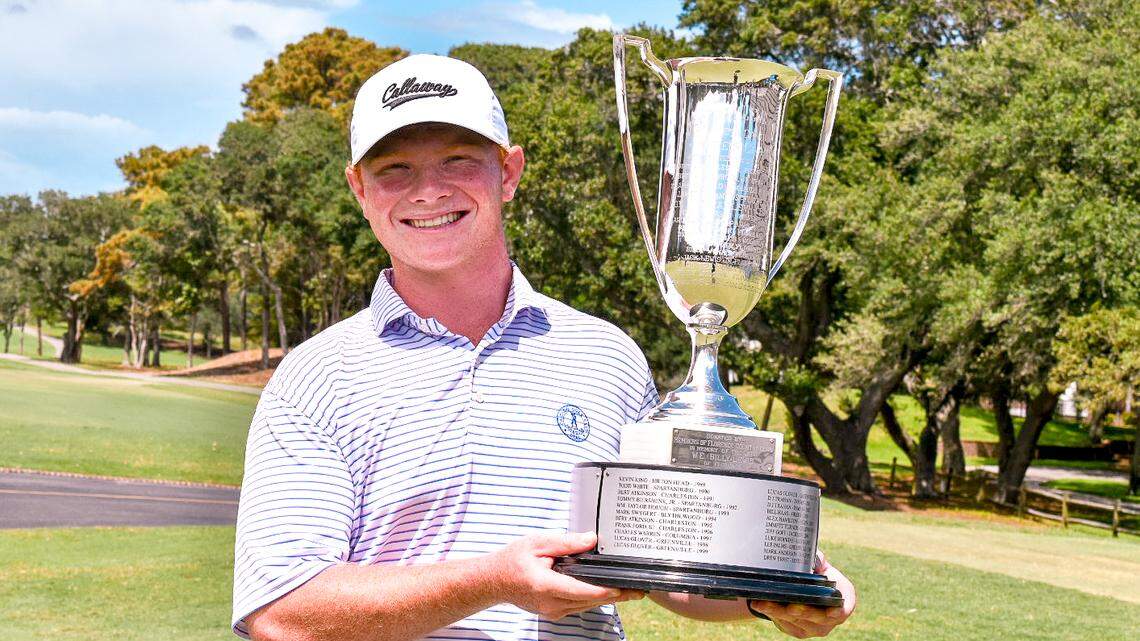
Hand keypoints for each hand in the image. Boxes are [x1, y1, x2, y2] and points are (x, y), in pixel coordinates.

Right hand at [490, 532, 644, 619]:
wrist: (494, 580)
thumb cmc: (513, 560)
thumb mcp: (539, 543)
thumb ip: (567, 542)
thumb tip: (592, 540)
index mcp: (546, 585)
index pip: (583, 592)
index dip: (607, 591)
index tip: (626, 587)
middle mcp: (550, 603)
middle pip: (590, 602)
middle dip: (616, 596)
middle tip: (639, 589)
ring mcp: (552, 611)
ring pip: (586, 607)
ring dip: (607, 599)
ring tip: (630, 592)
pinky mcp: (553, 613)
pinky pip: (578, 607)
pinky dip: (593, 600)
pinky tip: (607, 592)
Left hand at [748, 551, 855, 637]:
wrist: (808, 588)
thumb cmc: (818, 575)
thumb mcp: (821, 565)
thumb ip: (818, 560)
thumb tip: (815, 556)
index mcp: (843, 598)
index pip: (844, 609)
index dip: (839, 612)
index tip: (831, 612)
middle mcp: (832, 617)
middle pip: (818, 619)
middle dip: (803, 612)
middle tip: (791, 606)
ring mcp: (816, 627)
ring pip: (797, 622)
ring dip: (779, 613)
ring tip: (764, 603)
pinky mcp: (799, 631)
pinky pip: (785, 624)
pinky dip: (771, 614)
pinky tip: (760, 604)